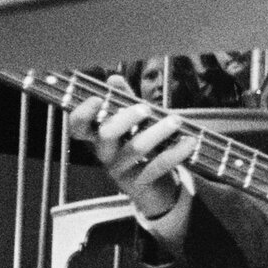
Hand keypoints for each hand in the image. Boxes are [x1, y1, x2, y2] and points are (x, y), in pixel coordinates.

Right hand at [68, 77, 195, 221]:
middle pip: (106, 134)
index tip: (97, 99)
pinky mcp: (139, 183)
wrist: (156, 188)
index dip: (82, 114)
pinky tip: (190, 142)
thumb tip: (113, 79)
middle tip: (146, 108)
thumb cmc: (143, 148)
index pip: (78, 127)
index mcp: (98, 137)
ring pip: (135, 148)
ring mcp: (120, 170)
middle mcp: (104, 153)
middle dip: (126, 118)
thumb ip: (124, 102)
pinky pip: (157, 165)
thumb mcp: (134, 124)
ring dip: (157, 132)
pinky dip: (175, 152)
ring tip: (176, 121)